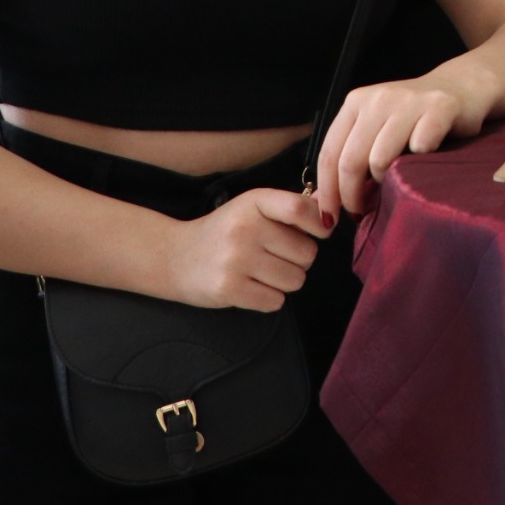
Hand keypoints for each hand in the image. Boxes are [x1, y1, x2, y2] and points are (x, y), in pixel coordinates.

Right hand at [165, 188, 327, 310]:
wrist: (174, 257)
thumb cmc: (224, 232)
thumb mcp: (253, 208)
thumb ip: (290, 209)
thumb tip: (329, 210)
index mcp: (254, 202)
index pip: (301, 209)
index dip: (319, 224)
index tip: (319, 231)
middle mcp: (245, 229)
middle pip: (307, 253)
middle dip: (298, 259)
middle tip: (274, 257)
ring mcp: (235, 260)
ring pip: (295, 280)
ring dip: (285, 281)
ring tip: (261, 272)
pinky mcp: (228, 288)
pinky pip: (275, 301)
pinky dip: (269, 299)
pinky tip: (251, 287)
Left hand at [316, 69, 490, 214]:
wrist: (462, 86)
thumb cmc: (415, 117)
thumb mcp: (377, 128)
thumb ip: (352, 156)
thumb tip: (324, 203)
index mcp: (356, 103)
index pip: (329, 153)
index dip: (327, 190)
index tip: (328, 217)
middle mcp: (378, 99)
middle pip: (350, 161)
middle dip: (352, 196)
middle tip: (362, 214)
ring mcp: (409, 102)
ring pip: (379, 159)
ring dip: (384, 183)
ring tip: (392, 188)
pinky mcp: (439, 108)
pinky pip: (419, 148)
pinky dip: (419, 164)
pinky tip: (424, 164)